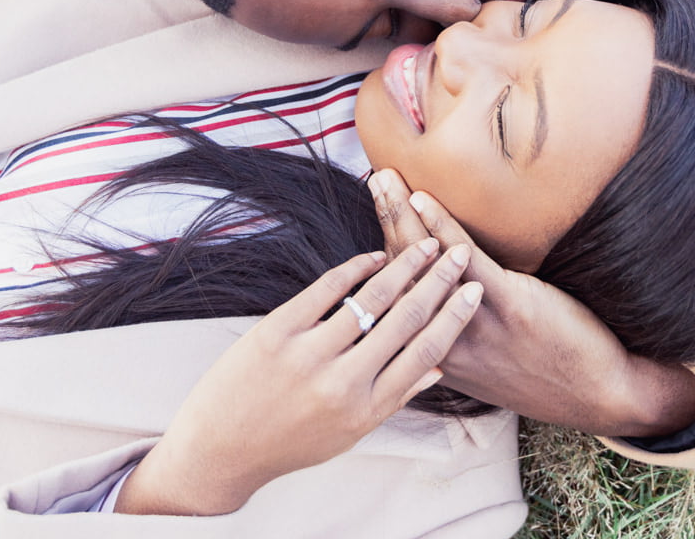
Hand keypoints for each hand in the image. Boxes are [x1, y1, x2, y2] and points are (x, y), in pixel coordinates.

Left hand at [116, 239, 480, 515]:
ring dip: (405, 265)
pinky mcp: (276, 333)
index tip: (475, 290)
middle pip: (407, 319)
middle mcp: (343, 383)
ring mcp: (309, 355)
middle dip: (439, 281)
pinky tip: (374, 256)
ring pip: (373, 298)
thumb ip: (393, 398)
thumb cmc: (288, 442)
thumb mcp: (349, 433)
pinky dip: (355, 267)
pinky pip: (326, 289)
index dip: (455, 317)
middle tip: (458, 254)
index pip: (426, 353)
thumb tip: (438, 368)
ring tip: (425, 245)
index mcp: (367, 409)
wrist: (219, 450)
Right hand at [370, 170, 694, 436]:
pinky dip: (441, 225)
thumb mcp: (483, 366)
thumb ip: (452, 334)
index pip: (394, 297)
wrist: (596, 394)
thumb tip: (432, 295)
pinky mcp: (508, 306)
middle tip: (374, 179)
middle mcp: (444, 341)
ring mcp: (474, 324)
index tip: (372, 215)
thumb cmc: (541, 372)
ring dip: (401, 213)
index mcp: (434, 353)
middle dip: (385, 220)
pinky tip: (424, 199)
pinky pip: (466, 258)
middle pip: (401, 272)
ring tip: (387, 178)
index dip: (377, 251)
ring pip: (425, 261)